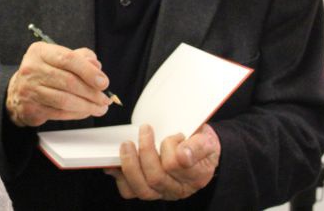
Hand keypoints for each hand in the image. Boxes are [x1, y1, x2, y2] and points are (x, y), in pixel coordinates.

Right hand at [6, 41, 111, 126]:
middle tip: (105, 99)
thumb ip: (80, 58)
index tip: (104, 82)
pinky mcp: (31, 108)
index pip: (68, 59)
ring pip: (65, 100)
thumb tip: (97, 66)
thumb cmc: (44, 72)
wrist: (18, 91)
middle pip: (68, 81)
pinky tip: (86, 112)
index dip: (89, 71)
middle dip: (91, 92)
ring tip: (100, 108)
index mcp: (41, 52)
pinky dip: (77, 114)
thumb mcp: (59, 58)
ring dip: (87, 106)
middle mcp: (32, 69)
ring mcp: (30, 89)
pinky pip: (60, 113)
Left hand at [104, 124, 219, 200]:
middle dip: (145, 152)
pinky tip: (115, 163)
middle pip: (156, 178)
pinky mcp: (147, 190)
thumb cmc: (200, 145)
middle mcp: (178, 189)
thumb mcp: (208, 140)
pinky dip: (120, 177)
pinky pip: (130, 191)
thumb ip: (198, 146)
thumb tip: (183, 156)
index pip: (176, 165)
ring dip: (130, 164)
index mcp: (196, 177)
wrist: (199, 152)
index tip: (172, 134)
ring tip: (127, 145)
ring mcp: (161, 192)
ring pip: (142, 188)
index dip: (170, 147)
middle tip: (144, 131)